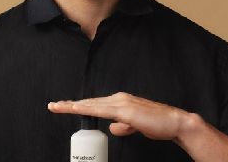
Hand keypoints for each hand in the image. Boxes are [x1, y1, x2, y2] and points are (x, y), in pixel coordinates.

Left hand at [48, 92, 191, 140]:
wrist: (174, 123)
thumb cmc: (157, 123)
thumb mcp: (134, 125)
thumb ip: (123, 125)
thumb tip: (112, 128)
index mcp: (120, 101)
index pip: (95, 104)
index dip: (79, 105)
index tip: (64, 107)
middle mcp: (119, 98)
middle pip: (90, 102)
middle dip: (70, 104)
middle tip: (53, 106)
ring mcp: (122, 103)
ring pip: (92, 104)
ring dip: (74, 106)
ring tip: (58, 107)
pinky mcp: (126, 110)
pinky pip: (102, 110)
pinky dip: (88, 109)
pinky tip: (77, 110)